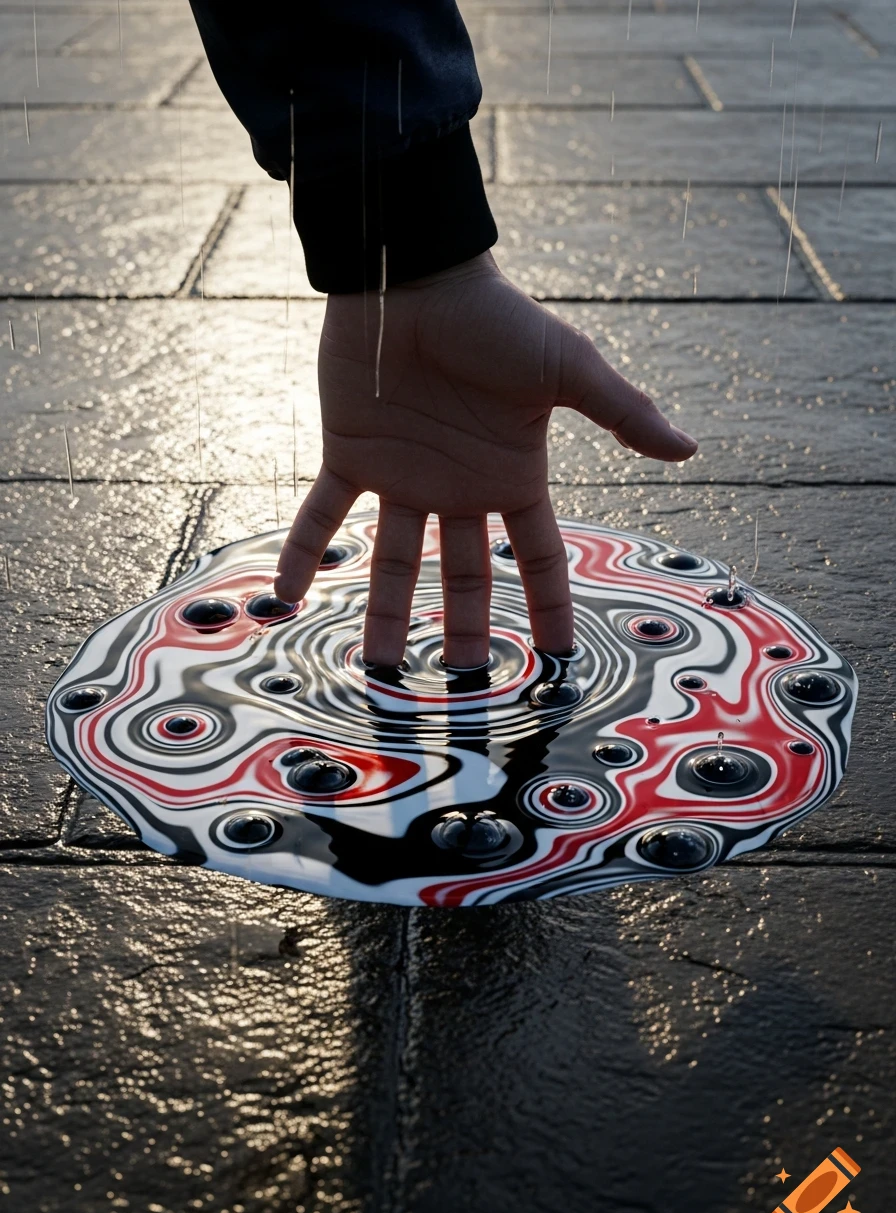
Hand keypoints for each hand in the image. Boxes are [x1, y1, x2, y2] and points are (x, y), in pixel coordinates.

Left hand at [274, 252, 696, 667]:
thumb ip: (622, 412)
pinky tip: (287, 594)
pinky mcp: (351, 454)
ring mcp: (403, 475)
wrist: (417, 276)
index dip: (548, 606)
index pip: (537, 555)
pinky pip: (322, 514)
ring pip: (393, 560)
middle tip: (460, 685)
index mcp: (512, 475)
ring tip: (378, 670)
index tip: (555, 658)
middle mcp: (458, 487)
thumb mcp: (568, 368)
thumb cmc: (497, 318)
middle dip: (462, 627)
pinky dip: (303, 551)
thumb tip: (689, 447)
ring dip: (383, 613)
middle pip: (464, 574)